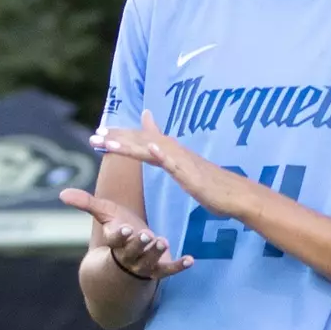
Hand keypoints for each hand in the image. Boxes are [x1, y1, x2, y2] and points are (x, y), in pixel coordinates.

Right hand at [59, 188, 192, 279]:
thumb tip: (62, 193)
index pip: (114, 240)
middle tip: (145, 235)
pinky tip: (190, 260)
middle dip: (138, 244)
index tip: (123, 229)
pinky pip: (169, 270)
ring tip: (162, 242)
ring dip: (155, 252)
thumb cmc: (117, 232)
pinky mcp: (159, 270)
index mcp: (115, 242)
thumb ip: (86, 203)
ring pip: (149, 260)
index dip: (119, 236)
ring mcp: (144, 265)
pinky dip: (179, 266)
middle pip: (132, 251)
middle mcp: (128, 255)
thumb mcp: (104, 215)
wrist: (126, 263)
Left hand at [91, 110, 248, 218]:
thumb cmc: (212, 186)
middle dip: (117, 138)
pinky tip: (148, 148)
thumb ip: (170, 157)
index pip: (141, 141)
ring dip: (130, 143)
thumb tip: (156, 146)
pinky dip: (161, 153)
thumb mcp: (186, 170)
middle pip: (141, 142)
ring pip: (152, 149)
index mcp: (171, 153)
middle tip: (93, 136)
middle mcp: (175, 152)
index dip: (120, 137)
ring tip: (109, 141)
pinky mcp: (191, 174)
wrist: (237, 195)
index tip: (99, 134)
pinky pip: (174, 162)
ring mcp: (183, 161)